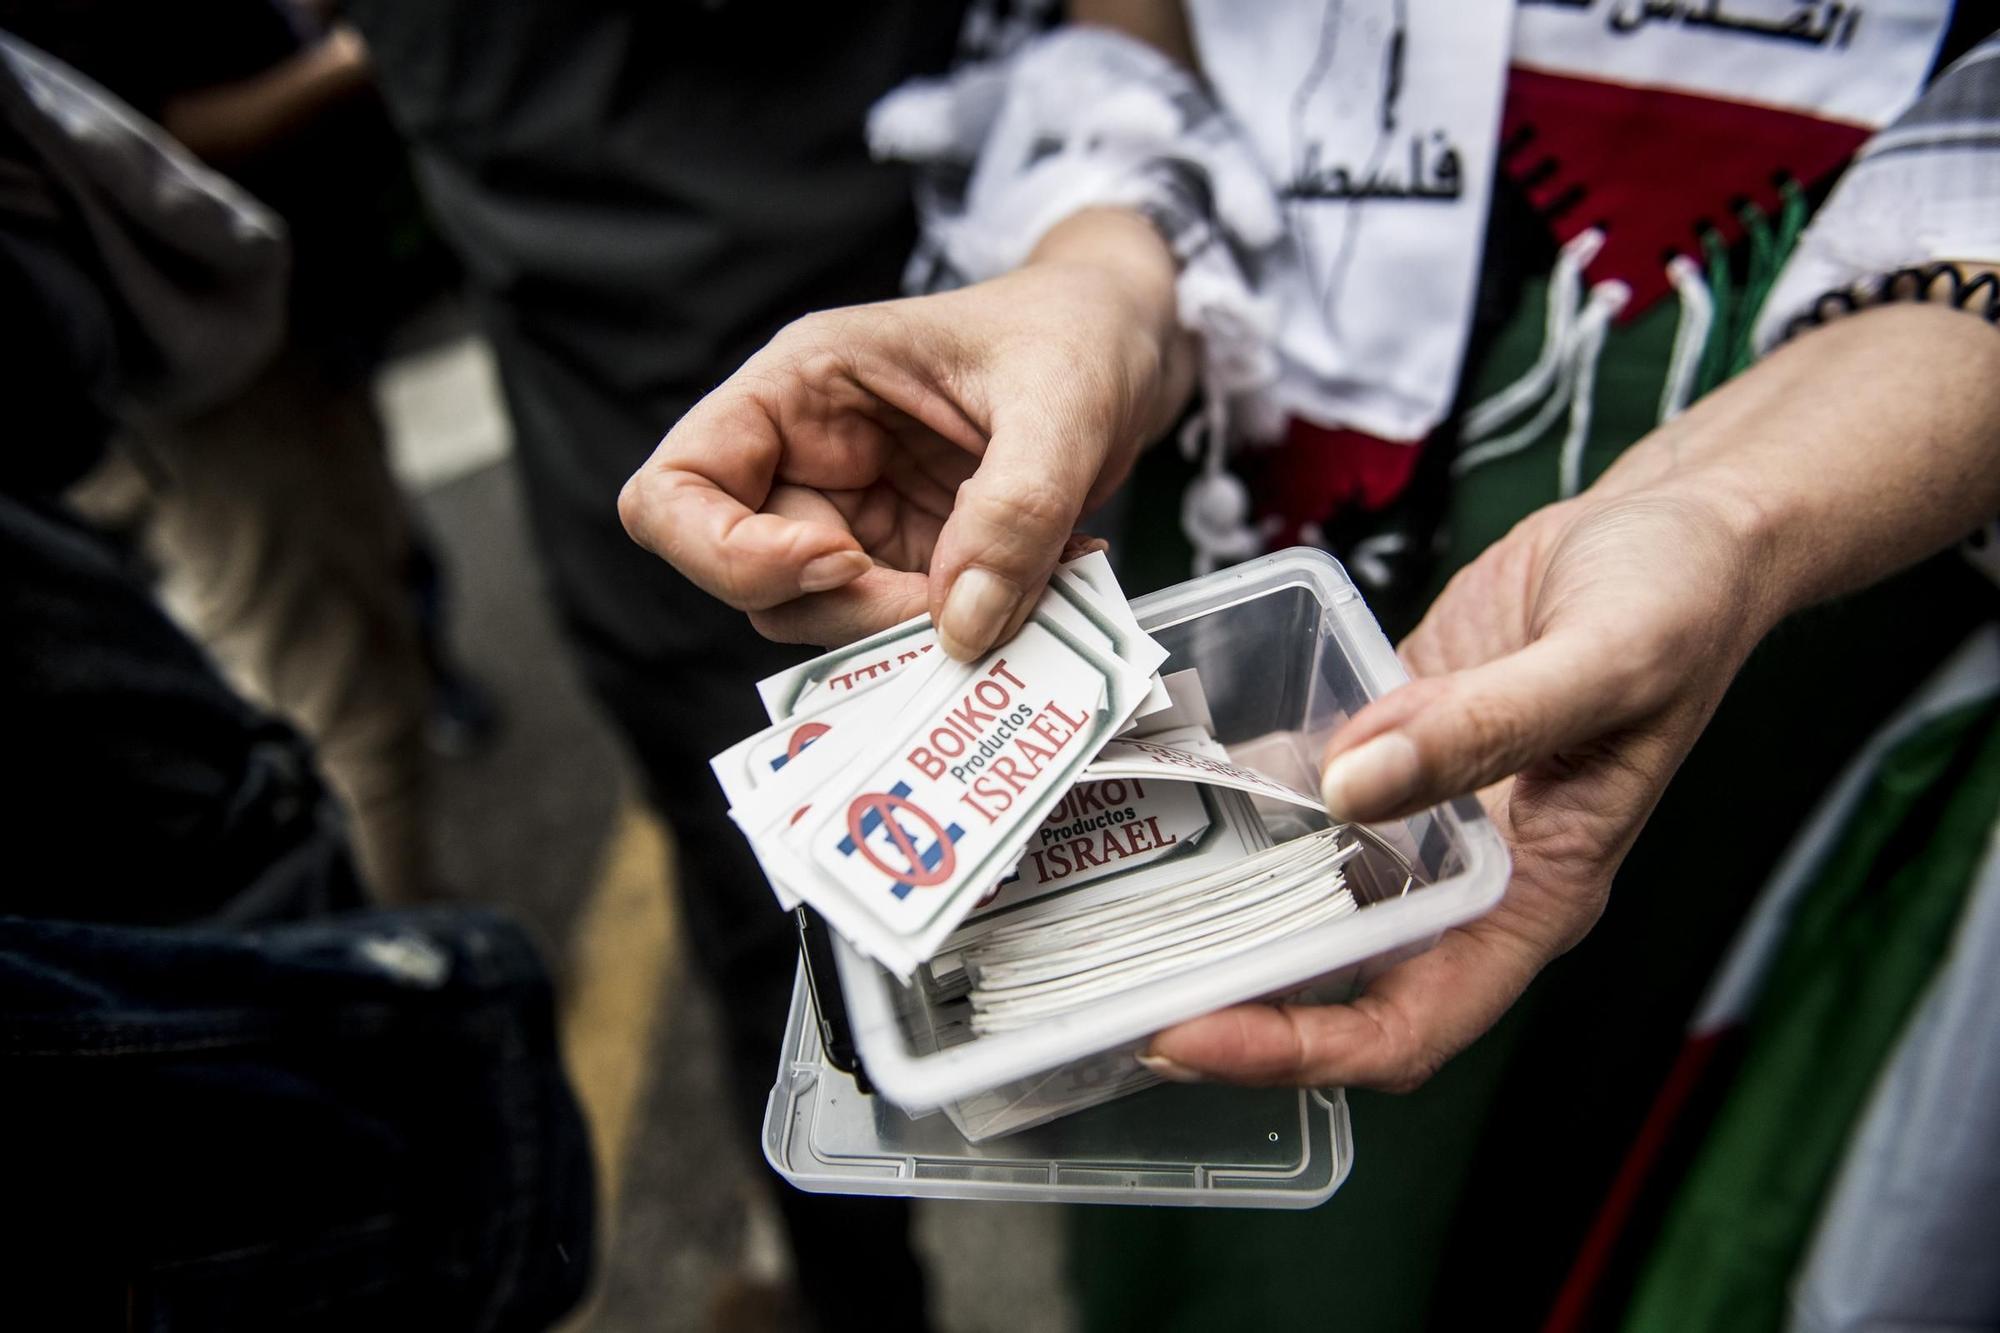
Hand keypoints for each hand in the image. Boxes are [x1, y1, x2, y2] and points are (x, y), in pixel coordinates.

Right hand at [619, 209, 1192, 656]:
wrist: (1134, 341)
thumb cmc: (1080, 331)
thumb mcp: (1064, 401)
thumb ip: (1015, 508)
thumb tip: (961, 628)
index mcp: (800, 388)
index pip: (674, 490)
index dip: (725, 552)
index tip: (838, 562)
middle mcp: (806, 458)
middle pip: (746, 578)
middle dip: (844, 611)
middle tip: (957, 606)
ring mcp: (854, 517)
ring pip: (819, 619)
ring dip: (907, 634)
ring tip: (1016, 595)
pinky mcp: (909, 560)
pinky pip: (898, 627)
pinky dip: (958, 634)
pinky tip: (1036, 593)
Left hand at [1144, 487, 1772, 1088]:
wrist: (1681, 527)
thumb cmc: (1682, 602)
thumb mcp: (1604, 661)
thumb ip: (1484, 727)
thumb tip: (1355, 785)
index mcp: (1533, 893)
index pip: (1408, 1023)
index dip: (1297, 1048)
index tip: (1193, 1037)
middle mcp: (1466, 869)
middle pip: (1336, 976)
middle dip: (1230, 994)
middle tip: (1115, 980)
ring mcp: (1421, 809)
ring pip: (1307, 888)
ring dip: (1221, 901)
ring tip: (1113, 893)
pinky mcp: (1390, 741)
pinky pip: (1302, 788)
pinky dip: (1241, 793)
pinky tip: (1168, 778)